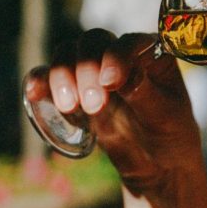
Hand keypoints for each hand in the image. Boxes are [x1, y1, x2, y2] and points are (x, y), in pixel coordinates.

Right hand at [41, 29, 201, 194]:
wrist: (157, 165)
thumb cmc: (170, 136)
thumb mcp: (166, 117)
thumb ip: (144, 93)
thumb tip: (118, 75)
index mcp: (152, 55)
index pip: (129, 42)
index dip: (116, 57)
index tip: (111, 83)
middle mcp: (121, 56)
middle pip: (93, 42)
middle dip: (86, 68)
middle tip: (93, 105)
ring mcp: (95, 71)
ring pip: (68, 54)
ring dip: (62, 75)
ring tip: (69, 107)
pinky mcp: (74, 90)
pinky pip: (48, 76)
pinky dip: (39, 80)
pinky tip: (36, 94)